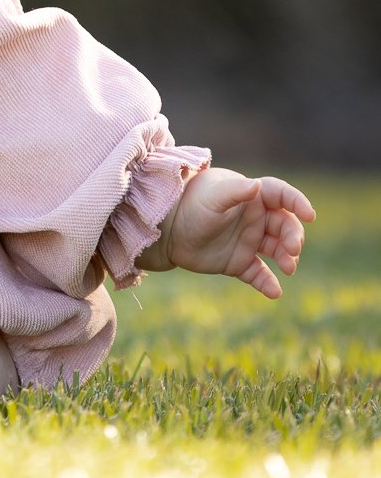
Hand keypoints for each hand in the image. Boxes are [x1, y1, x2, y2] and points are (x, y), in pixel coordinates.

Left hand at [166, 168, 315, 297]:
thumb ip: (235, 192)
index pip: (281, 195)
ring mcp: (249, 241)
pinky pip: (259, 274)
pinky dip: (268, 283)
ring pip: (277, 250)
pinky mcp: (239, 262)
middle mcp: (255, 218)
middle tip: (291, 250)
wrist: (167, 228)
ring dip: (287, 258)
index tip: (310, 215)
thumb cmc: (190, 204)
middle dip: (293, 237)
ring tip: (287, 267)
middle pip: (285, 225)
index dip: (297, 202)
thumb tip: (257, 186)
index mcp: (251, 196)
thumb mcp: (212, 197)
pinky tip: (274, 292)